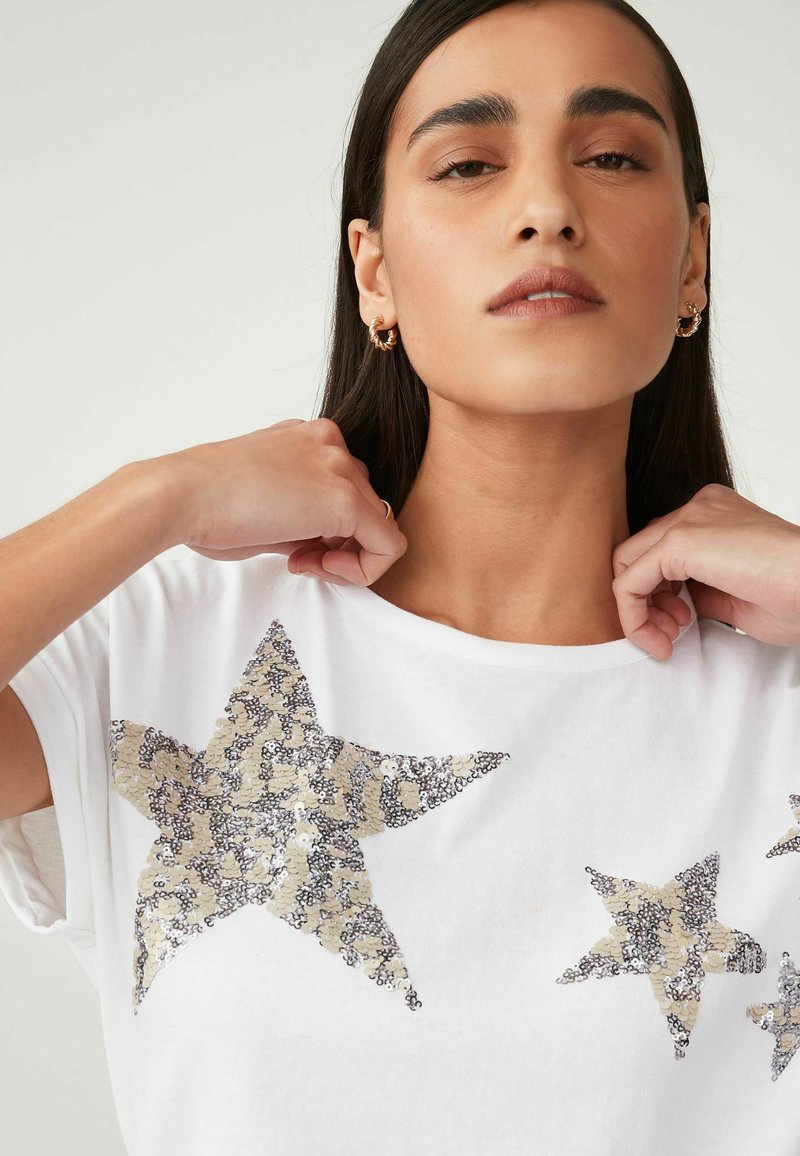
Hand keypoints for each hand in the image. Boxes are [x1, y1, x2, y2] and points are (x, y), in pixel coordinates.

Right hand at [160, 417, 406, 586]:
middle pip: (366, 504)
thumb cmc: (205, 504)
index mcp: (308, 437)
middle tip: (299, 560)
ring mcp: (340, 466)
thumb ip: (301, 517)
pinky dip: (364, 570)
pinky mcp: (346, 500)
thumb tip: (322, 544)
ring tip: (302, 563)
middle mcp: (330, 442)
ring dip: (347, 556)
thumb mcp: (264, 503)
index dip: (328, 528)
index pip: (345, 486)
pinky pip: (389, 546)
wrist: (180, 495)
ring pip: (379, 524)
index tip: (295, 548)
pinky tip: (320, 568)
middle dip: (338, 542)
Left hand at [610, 483, 799, 659]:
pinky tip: (660, 639)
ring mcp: (688, 519)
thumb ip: (699, 588)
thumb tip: (672, 602)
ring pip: (625, 564)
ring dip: (638, 611)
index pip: (659, 547)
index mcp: (713, 513)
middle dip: (645, 601)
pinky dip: (634, 617)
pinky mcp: (680, 540)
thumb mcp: (733, 591)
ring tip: (670, 638)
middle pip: (637, 552)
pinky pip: (628, 581)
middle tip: (671, 634)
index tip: (680, 625)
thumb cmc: (793, 597)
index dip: (659, 592)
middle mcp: (698, 507)